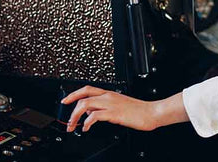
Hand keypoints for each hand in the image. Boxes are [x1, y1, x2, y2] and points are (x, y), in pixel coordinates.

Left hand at [62, 86, 188, 132]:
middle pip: (83, 96)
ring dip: (75, 116)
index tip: (65, 101)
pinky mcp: (113, 113)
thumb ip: (106, 107)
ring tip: (74, 126)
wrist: (151, 112)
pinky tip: (87, 128)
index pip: (87, 89)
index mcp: (109, 93)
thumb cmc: (139, 110)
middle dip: (70, 108)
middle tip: (67, 120)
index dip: (73, 94)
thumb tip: (93, 113)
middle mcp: (108, 96)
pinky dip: (87, 123)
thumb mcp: (120, 106)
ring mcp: (110, 104)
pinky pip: (94, 116)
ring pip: (85, 104)